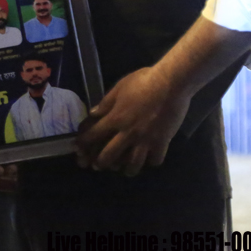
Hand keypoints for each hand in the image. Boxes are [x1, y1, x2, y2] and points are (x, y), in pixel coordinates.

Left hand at [74, 67, 188, 176]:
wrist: (171, 84)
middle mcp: (128, 133)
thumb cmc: (143, 81)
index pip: (94, 135)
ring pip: (133, 164)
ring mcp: (146, 140)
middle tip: (98, 165)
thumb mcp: (120, 87)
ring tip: (125, 169)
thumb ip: (106, 103)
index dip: (83, 143)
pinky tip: (148, 159)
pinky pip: (154, 160)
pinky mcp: (162, 142)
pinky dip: (150, 162)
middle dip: (101, 163)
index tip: (78, 149)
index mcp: (116, 118)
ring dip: (126, 169)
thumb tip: (93, 114)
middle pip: (110, 156)